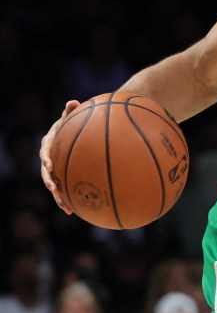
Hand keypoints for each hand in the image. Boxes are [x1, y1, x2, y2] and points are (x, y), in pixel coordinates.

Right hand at [39, 100, 79, 214]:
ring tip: (66, 208)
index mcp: (48, 143)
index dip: (46, 158)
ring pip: (53, 185)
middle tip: (55, 190)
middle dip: (50, 183)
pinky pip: (64, 188)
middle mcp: (48, 158)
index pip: (45, 151)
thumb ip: (71, 111)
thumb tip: (72, 102)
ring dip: (58, 197)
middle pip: (46, 173)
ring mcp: (54, 168)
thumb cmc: (73, 121)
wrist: (73, 130)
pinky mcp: (62, 175)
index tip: (50, 165)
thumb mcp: (70, 116)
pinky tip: (76, 210)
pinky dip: (68, 198)